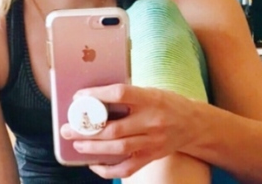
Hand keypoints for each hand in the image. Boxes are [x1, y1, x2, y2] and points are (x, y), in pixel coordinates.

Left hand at [60, 84, 199, 178]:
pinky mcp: (152, 156)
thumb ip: (128, 95)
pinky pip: (128, 168)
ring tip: (76, 145)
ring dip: (94, 148)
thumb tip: (93, 98)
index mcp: (150, 99)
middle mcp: (152, 121)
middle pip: (114, 128)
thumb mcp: (151, 91)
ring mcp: (153, 141)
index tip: (79, 97)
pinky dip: (109, 170)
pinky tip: (94, 164)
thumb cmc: (167, 103)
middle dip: (87, 130)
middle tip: (68, 129)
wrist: (193, 123)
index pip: (120, 94)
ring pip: (118, 148)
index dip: (97, 95)